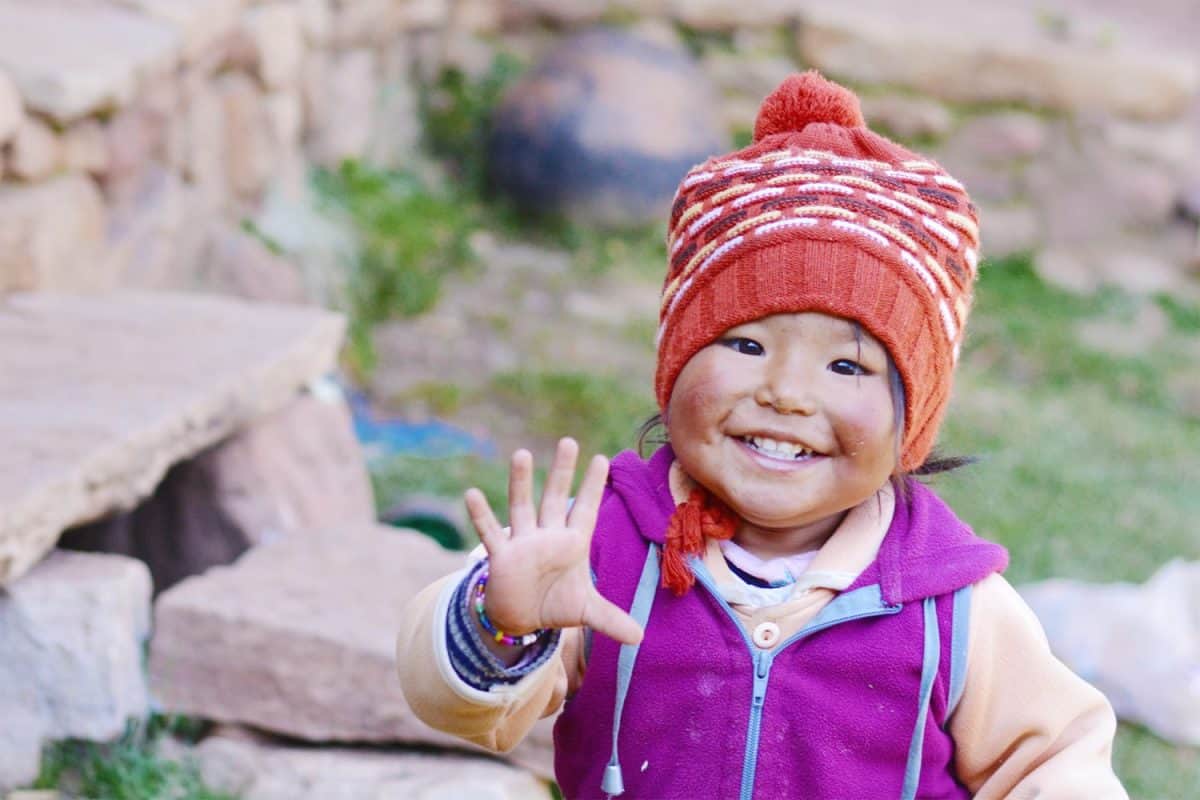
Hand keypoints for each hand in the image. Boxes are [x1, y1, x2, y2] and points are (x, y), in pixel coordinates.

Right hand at [465, 437, 643, 647]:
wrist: (521, 618)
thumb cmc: (555, 604)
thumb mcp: (585, 611)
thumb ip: (611, 618)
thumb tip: (641, 637)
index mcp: (572, 543)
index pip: (585, 509)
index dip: (593, 487)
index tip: (603, 459)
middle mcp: (548, 536)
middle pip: (555, 498)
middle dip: (562, 472)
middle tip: (569, 442)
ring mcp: (523, 543)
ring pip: (522, 507)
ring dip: (522, 482)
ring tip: (522, 454)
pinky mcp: (502, 557)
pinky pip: (491, 533)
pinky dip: (482, 516)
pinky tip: (472, 494)